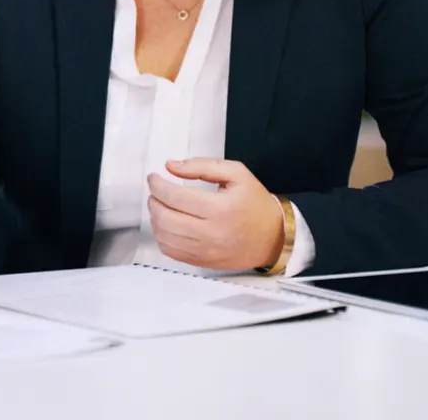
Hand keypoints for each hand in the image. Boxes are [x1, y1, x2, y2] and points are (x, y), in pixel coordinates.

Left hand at [147, 158, 283, 270]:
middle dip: (154, 200)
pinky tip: (167, 224)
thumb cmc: (255, 204)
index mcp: (221, 208)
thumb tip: (171, 166)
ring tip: (160, 206)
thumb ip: (202, 166)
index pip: (175, 196)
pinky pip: (170, 252)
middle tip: (156, 191)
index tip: (154, 178)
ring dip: (155, 218)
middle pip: (165, 217)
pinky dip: (161, 236)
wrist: (273, 237)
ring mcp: (206, 251)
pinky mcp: (202, 262)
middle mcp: (212, 233)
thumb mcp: (237, 174)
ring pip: (164, 236)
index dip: (157, 184)